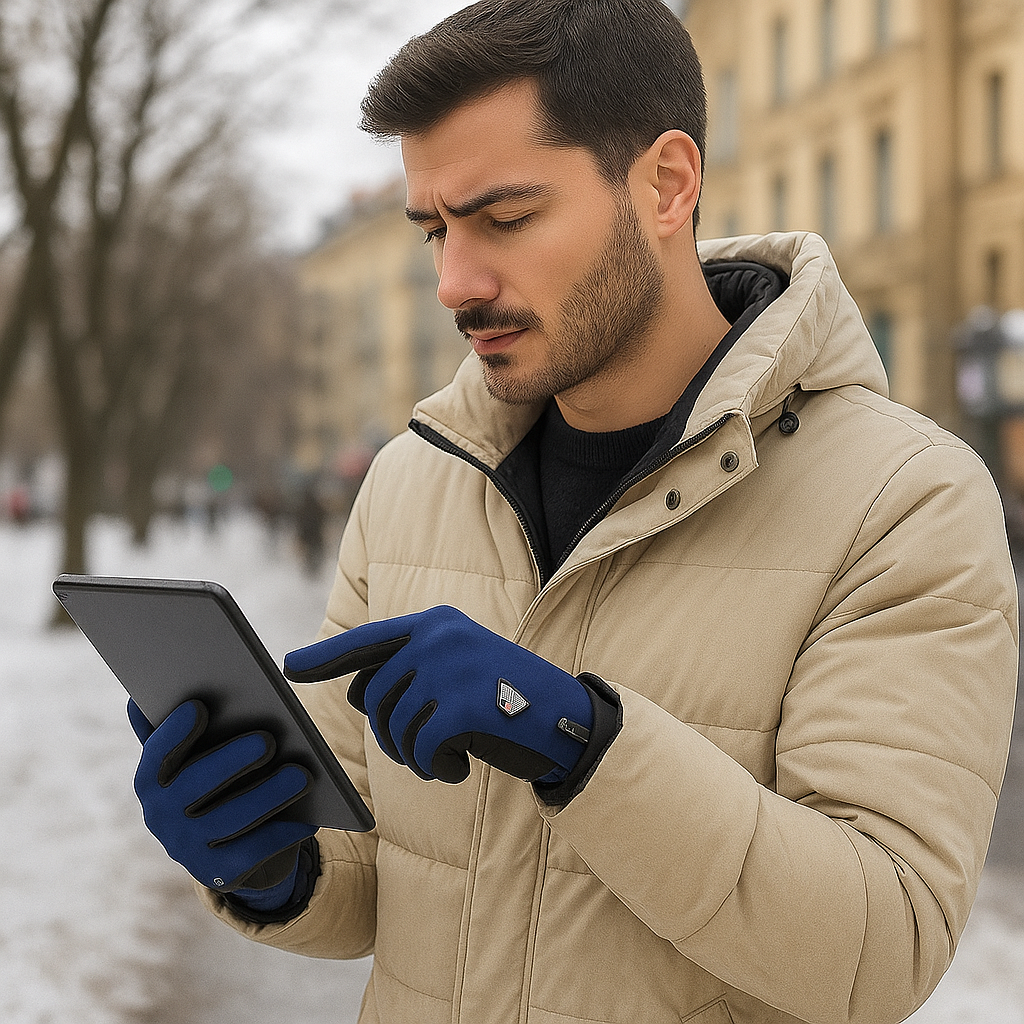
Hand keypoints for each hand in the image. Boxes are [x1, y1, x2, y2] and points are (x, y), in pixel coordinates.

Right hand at [128, 699, 316, 895]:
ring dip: (268, 796)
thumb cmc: (219, 778)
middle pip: (196, 785)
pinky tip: (310, 818)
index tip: (200, 706)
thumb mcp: (199, 753)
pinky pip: (253, 852)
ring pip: (231, 819)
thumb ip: (179, 728)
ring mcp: (187, 848)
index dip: (174, 732)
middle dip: (231, 761)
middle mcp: (161, 816)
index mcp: (152, 780)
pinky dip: (283, 833)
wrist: (234, 844)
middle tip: (268, 740)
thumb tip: (140, 697)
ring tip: (303, 775)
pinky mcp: (218, 873)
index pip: (156, 754)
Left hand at [283, 606, 593, 784]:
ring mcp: (451, 668)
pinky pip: (420, 749)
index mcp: (437, 622)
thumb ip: (415, 669)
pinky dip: (434, 769)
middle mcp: (439, 637)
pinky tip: (459, 769)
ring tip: (447, 757)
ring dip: (414, 755)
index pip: (368, 640)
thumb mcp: (462, 668)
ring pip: (395, 726)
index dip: (326, 657)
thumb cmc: (511, 698)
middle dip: (390, 734)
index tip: (290, 668)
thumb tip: (356, 692)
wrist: (570, 719)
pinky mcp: (464, 705)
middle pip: (376, 696)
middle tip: (423, 751)